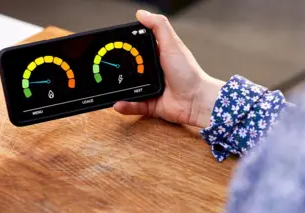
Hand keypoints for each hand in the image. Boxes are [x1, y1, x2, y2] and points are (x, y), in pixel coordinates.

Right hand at [113, 10, 224, 127]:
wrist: (196, 100)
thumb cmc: (189, 73)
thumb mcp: (172, 45)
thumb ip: (158, 27)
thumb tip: (142, 13)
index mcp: (156, 56)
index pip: (136, 50)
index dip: (125, 48)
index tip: (113, 46)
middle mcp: (152, 73)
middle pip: (129, 70)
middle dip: (118, 71)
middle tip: (108, 70)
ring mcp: (149, 89)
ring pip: (128, 89)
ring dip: (118, 91)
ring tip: (109, 89)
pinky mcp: (149, 105)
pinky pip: (133, 105)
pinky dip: (125, 106)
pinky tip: (118, 103)